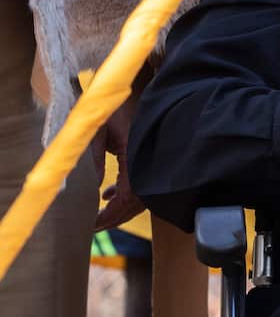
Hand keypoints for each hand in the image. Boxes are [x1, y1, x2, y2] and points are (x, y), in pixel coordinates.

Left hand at [93, 106, 145, 231]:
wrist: (130, 88)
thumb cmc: (113, 106)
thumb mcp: (96, 130)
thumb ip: (92, 160)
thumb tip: (91, 190)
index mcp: (136, 155)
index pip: (128, 196)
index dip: (110, 214)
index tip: (91, 225)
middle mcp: (147, 161)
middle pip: (136, 202)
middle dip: (114, 217)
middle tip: (92, 228)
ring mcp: (149, 161)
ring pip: (138, 196)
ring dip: (119, 208)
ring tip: (98, 216)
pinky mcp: (146, 158)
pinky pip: (139, 185)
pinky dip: (123, 194)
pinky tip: (107, 195)